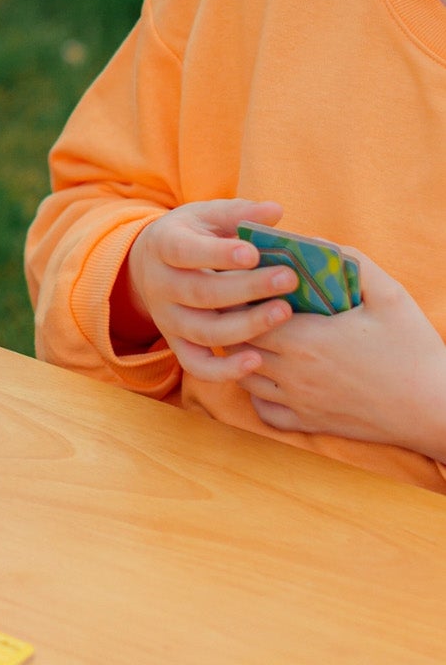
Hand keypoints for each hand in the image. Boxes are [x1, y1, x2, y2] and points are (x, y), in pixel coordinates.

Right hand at [121, 199, 299, 380]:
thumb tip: (275, 211)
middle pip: (201, 293)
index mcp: (164, 246)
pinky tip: (256, 361)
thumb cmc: (192, 235)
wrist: (150, 264)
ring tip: (284, 312)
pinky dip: (223, 370)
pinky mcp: (176, 344)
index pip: (185, 252)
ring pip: (204, 331)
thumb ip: (239, 213)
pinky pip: (197, 365)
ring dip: (245, 326)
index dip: (217, 255)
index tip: (254, 254)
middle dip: (247, 288)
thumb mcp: (207, 215)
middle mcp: (161, 286)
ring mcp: (167, 319)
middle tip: (289, 279)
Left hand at [238, 255, 445, 451]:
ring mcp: (297, 401)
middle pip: (238, 343)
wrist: (434, 407)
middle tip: (248, 306)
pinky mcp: (307, 423)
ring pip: (244, 376)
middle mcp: (292, 372)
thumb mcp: (389, 294)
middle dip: (238, 322)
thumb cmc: (413, 348)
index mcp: (305, 338)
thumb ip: (350, 261)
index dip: (241, 297)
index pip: (245, 314)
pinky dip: (258, 393)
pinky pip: (262, 410)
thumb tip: (312, 240)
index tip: (249, 284)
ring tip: (258, 335)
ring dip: (244, 355)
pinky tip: (272, 375)